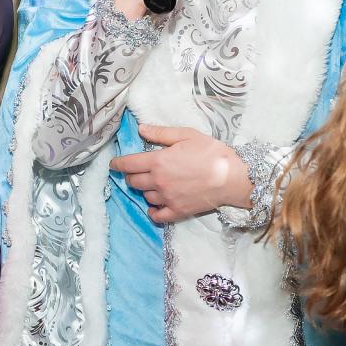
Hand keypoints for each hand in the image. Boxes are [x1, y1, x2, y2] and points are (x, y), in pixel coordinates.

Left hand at [111, 124, 248, 223]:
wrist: (232, 177)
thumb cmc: (211, 152)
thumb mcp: (186, 135)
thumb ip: (161, 133)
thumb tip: (140, 129)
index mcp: (158, 161)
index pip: (128, 164)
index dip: (118, 164)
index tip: (114, 164)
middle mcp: (158, 181)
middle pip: (133, 181)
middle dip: (131, 175)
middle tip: (137, 171)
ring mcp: (167, 198)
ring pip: (144, 196)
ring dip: (144, 189)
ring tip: (152, 184)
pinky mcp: (178, 211)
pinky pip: (157, 216)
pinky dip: (152, 211)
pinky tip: (154, 206)